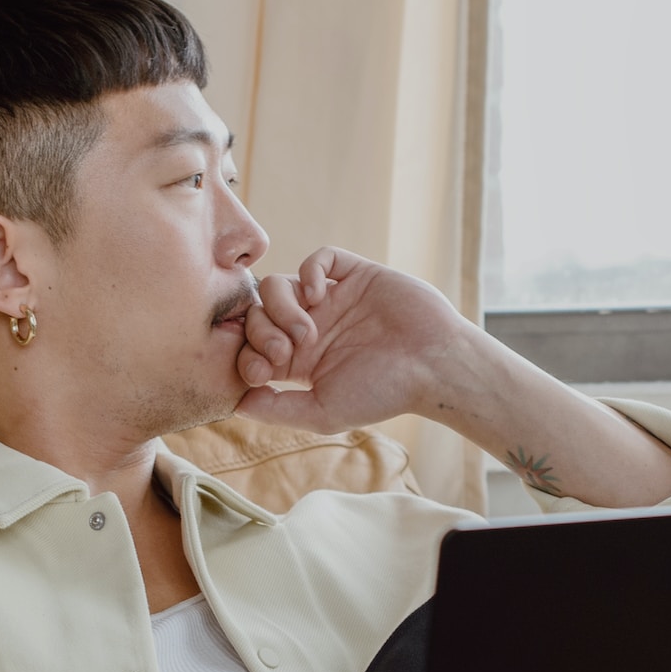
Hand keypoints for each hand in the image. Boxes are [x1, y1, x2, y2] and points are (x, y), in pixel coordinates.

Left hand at [231, 247, 474, 431]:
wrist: (434, 366)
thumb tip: (236, 404)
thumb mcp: (324, 413)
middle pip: (258, 313)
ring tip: (307, 332)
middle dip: (261, 332)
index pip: (252, 347)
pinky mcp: (356, 275)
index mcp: (301, 361)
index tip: (262, 373)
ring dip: (281, 306)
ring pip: (278, 285)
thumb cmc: (384, 394)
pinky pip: (319, 258)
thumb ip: (278, 409)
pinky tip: (318, 295)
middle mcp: (311, 327)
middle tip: (285, 353)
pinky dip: (309, 270)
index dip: (245, 356)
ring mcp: (332, 299)